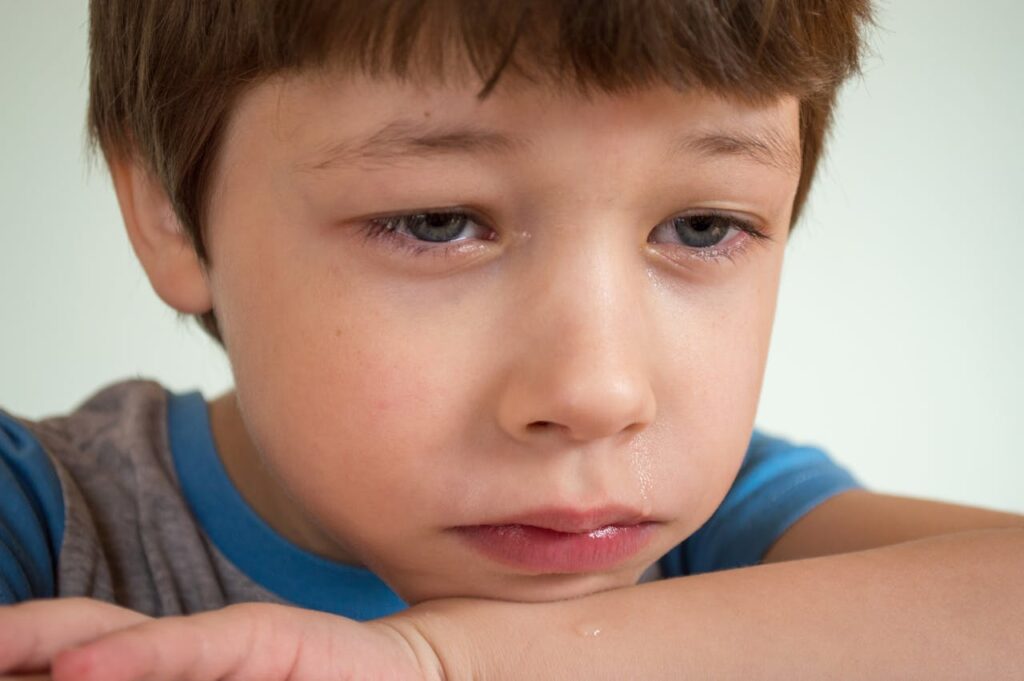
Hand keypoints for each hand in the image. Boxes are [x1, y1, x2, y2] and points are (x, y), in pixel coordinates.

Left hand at [2, 600, 444, 680]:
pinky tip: (81, 666)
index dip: (16, 655)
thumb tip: (83, 675)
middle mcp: (177, 654)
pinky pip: (198, 649)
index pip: (71, 653)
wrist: (409, 675)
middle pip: (70, 635)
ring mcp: (220, 643)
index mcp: (161, 671)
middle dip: (10, 644)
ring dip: (35, 642)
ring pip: (111, 637)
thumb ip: (160, 677)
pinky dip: (139, 656)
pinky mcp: (270, 638)